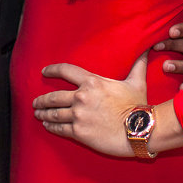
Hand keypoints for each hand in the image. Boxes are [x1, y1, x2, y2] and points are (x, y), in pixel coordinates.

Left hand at [31, 52, 147, 156]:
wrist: (140, 130)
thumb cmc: (138, 106)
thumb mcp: (136, 82)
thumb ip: (137, 65)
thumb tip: (146, 49)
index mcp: (92, 82)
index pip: (65, 71)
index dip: (52, 70)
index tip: (44, 71)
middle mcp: (81, 97)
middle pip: (53, 96)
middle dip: (42, 100)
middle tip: (36, 102)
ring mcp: (78, 115)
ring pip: (54, 113)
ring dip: (43, 113)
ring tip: (38, 114)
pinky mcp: (79, 132)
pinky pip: (60, 128)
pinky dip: (51, 127)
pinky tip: (47, 126)